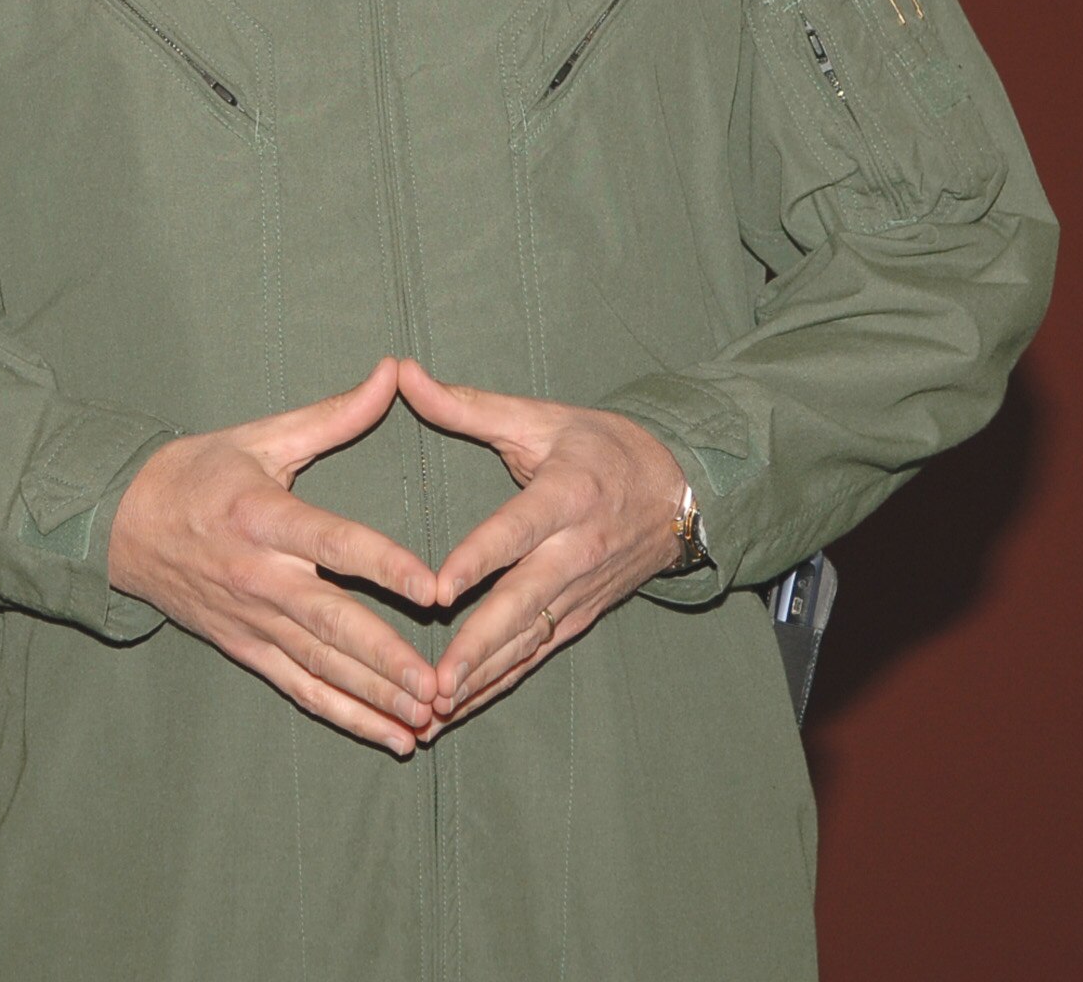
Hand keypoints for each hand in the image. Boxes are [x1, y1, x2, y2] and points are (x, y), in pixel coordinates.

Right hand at [108, 358, 440, 753]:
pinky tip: (391, 737)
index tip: (432, 588)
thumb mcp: (263, 436)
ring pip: (321, 667)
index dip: (384, 565)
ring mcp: (251, 620)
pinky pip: (300, 689)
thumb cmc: (198, 472)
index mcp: (265, 516)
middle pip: (332, 623)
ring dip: (374, 697)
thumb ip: (335, 414)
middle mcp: (260, 575)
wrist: (119, 524)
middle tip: (438, 685)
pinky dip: (346, 715)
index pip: (335, 542)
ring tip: (427, 719)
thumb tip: (393, 371)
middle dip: (387, 660)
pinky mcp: (245, 649)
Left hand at [395, 359, 686, 733]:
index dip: (478, 561)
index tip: (438, 591)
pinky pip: (536, 656)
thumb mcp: (540, 417)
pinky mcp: (581, 618)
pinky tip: (461, 709)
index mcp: (566, 495)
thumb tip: (403, 372)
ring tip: (436, 710)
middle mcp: (576, 551)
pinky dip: (499, 685)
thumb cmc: (599, 446)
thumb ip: (467, 405)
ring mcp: (581, 592)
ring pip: (528, 643)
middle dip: (479, 648)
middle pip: (522, 606)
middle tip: (435, 682)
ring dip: (484, 679)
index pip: (516, 533)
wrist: (679, 490)